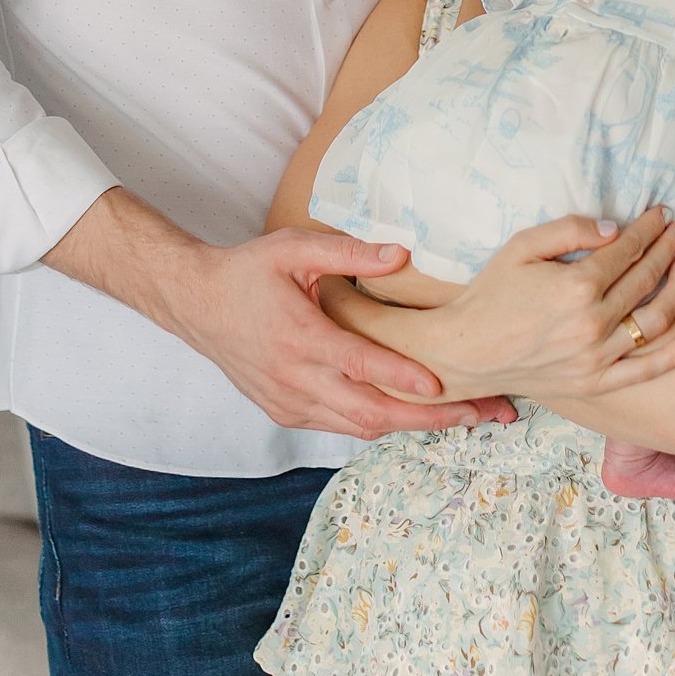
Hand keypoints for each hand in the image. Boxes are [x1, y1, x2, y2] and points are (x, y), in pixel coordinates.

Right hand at [180, 227, 516, 440]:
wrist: (195, 304)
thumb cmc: (247, 271)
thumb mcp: (293, 248)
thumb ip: (348, 250)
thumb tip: (401, 253)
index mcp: (298, 336)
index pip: (358, 364)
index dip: (400, 377)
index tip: (441, 386)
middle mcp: (294, 378)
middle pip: (368, 412)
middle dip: (427, 419)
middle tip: (479, 413)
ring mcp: (289, 402)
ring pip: (357, 427)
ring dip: (409, 426)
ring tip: (462, 418)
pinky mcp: (285, 412)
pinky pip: (339, 425)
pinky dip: (377, 423)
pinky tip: (412, 413)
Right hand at [415, 206, 674, 404]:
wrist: (468, 351)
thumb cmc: (492, 293)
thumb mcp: (522, 247)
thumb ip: (569, 231)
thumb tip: (614, 228)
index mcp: (576, 285)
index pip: (628, 250)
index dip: (649, 228)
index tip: (663, 214)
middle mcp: (593, 322)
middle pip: (646, 279)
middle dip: (668, 249)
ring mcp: (597, 356)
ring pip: (654, 320)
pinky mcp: (595, 382)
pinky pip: (645, 370)